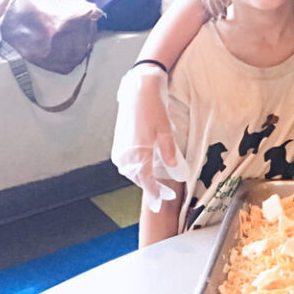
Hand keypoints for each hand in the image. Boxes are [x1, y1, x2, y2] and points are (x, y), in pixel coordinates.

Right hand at [111, 65, 188, 211]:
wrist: (137, 92)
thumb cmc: (153, 110)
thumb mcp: (166, 131)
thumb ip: (169, 153)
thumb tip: (175, 171)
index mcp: (138, 154)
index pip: (146, 181)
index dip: (154, 192)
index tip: (161, 201)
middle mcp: (125, 155)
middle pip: (137, 178)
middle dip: (148, 186)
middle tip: (162, 193)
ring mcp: (119, 150)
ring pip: (130, 171)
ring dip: (140, 177)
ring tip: (154, 182)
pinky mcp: (118, 144)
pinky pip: (125, 163)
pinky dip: (134, 168)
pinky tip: (143, 166)